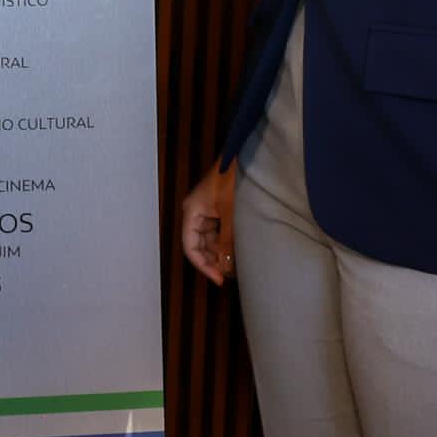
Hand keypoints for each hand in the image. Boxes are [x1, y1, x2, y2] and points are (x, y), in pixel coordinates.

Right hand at [177, 167, 238, 284]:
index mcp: (192, 212)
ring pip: (209, 240)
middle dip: (212, 261)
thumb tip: (224, 266)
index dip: (203, 266)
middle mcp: (196, 212)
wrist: (245, 157)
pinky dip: (225, 242)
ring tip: (235, 266)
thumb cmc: (234, 180)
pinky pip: (218, 231)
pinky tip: (236, 251)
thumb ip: (226, 241)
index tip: (218, 279)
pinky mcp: (218, 208)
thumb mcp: (230, 214)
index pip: (190, 247)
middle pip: (198, 245)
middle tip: (228, 276)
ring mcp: (207, 210)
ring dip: (220, 253)